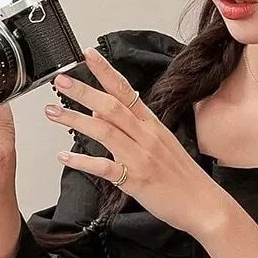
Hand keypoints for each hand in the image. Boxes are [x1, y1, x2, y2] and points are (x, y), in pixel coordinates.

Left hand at [46, 45, 221, 235]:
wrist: (203, 203)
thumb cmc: (182, 177)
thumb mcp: (161, 143)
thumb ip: (134, 127)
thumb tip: (105, 112)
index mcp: (152, 124)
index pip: (126, 90)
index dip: (106, 71)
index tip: (88, 55)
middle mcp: (145, 136)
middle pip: (111, 106)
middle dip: (83, 90)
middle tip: (61, 80)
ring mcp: (140, 157)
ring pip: (104, 131)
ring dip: (75, 119)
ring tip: (53, 112)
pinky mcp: (135, 179)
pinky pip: (104, 167)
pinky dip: (82, 162)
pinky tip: (64, 156)